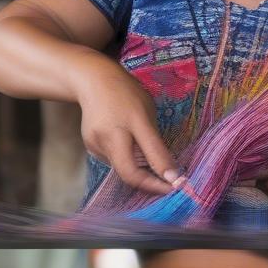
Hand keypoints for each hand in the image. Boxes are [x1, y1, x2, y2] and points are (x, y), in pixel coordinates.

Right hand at [76, 63, 182, 195]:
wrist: (92, 81)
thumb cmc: (125, 93)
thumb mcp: (147, 113)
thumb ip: (156, 144)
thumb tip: (169, 173)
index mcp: (126, 126)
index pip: (144, 163)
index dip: (160, 180)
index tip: (177, 186)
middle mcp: (107, 139)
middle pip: (128, 174)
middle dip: (149, 183)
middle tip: (166, 185)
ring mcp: (95, 145)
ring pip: (122, 167)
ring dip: (137, 166)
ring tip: (140, 144)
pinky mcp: (90, 147)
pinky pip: (114, 160)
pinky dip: (125, 157)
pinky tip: (124, 139)